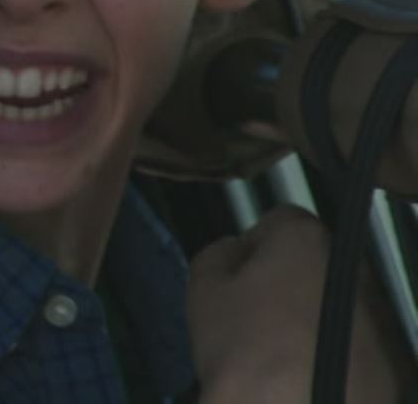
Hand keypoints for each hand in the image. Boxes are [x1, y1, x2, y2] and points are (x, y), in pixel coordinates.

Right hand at [188, 204, 410, 403]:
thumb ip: (219, 253)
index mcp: (305, 239)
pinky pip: (356, 343)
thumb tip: (237, 252)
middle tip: (256, 316)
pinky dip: (336, 351)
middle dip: (287, 280)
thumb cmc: (242, 347)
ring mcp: (378, 316)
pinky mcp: (391, 361)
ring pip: (335, 303)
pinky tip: (308, 374)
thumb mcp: (203, 287)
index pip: (277, 220)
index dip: (251, 248)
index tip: (236, 280)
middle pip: (312, 263)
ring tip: (283, 352)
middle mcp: (353, 269)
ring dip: (314, 316)